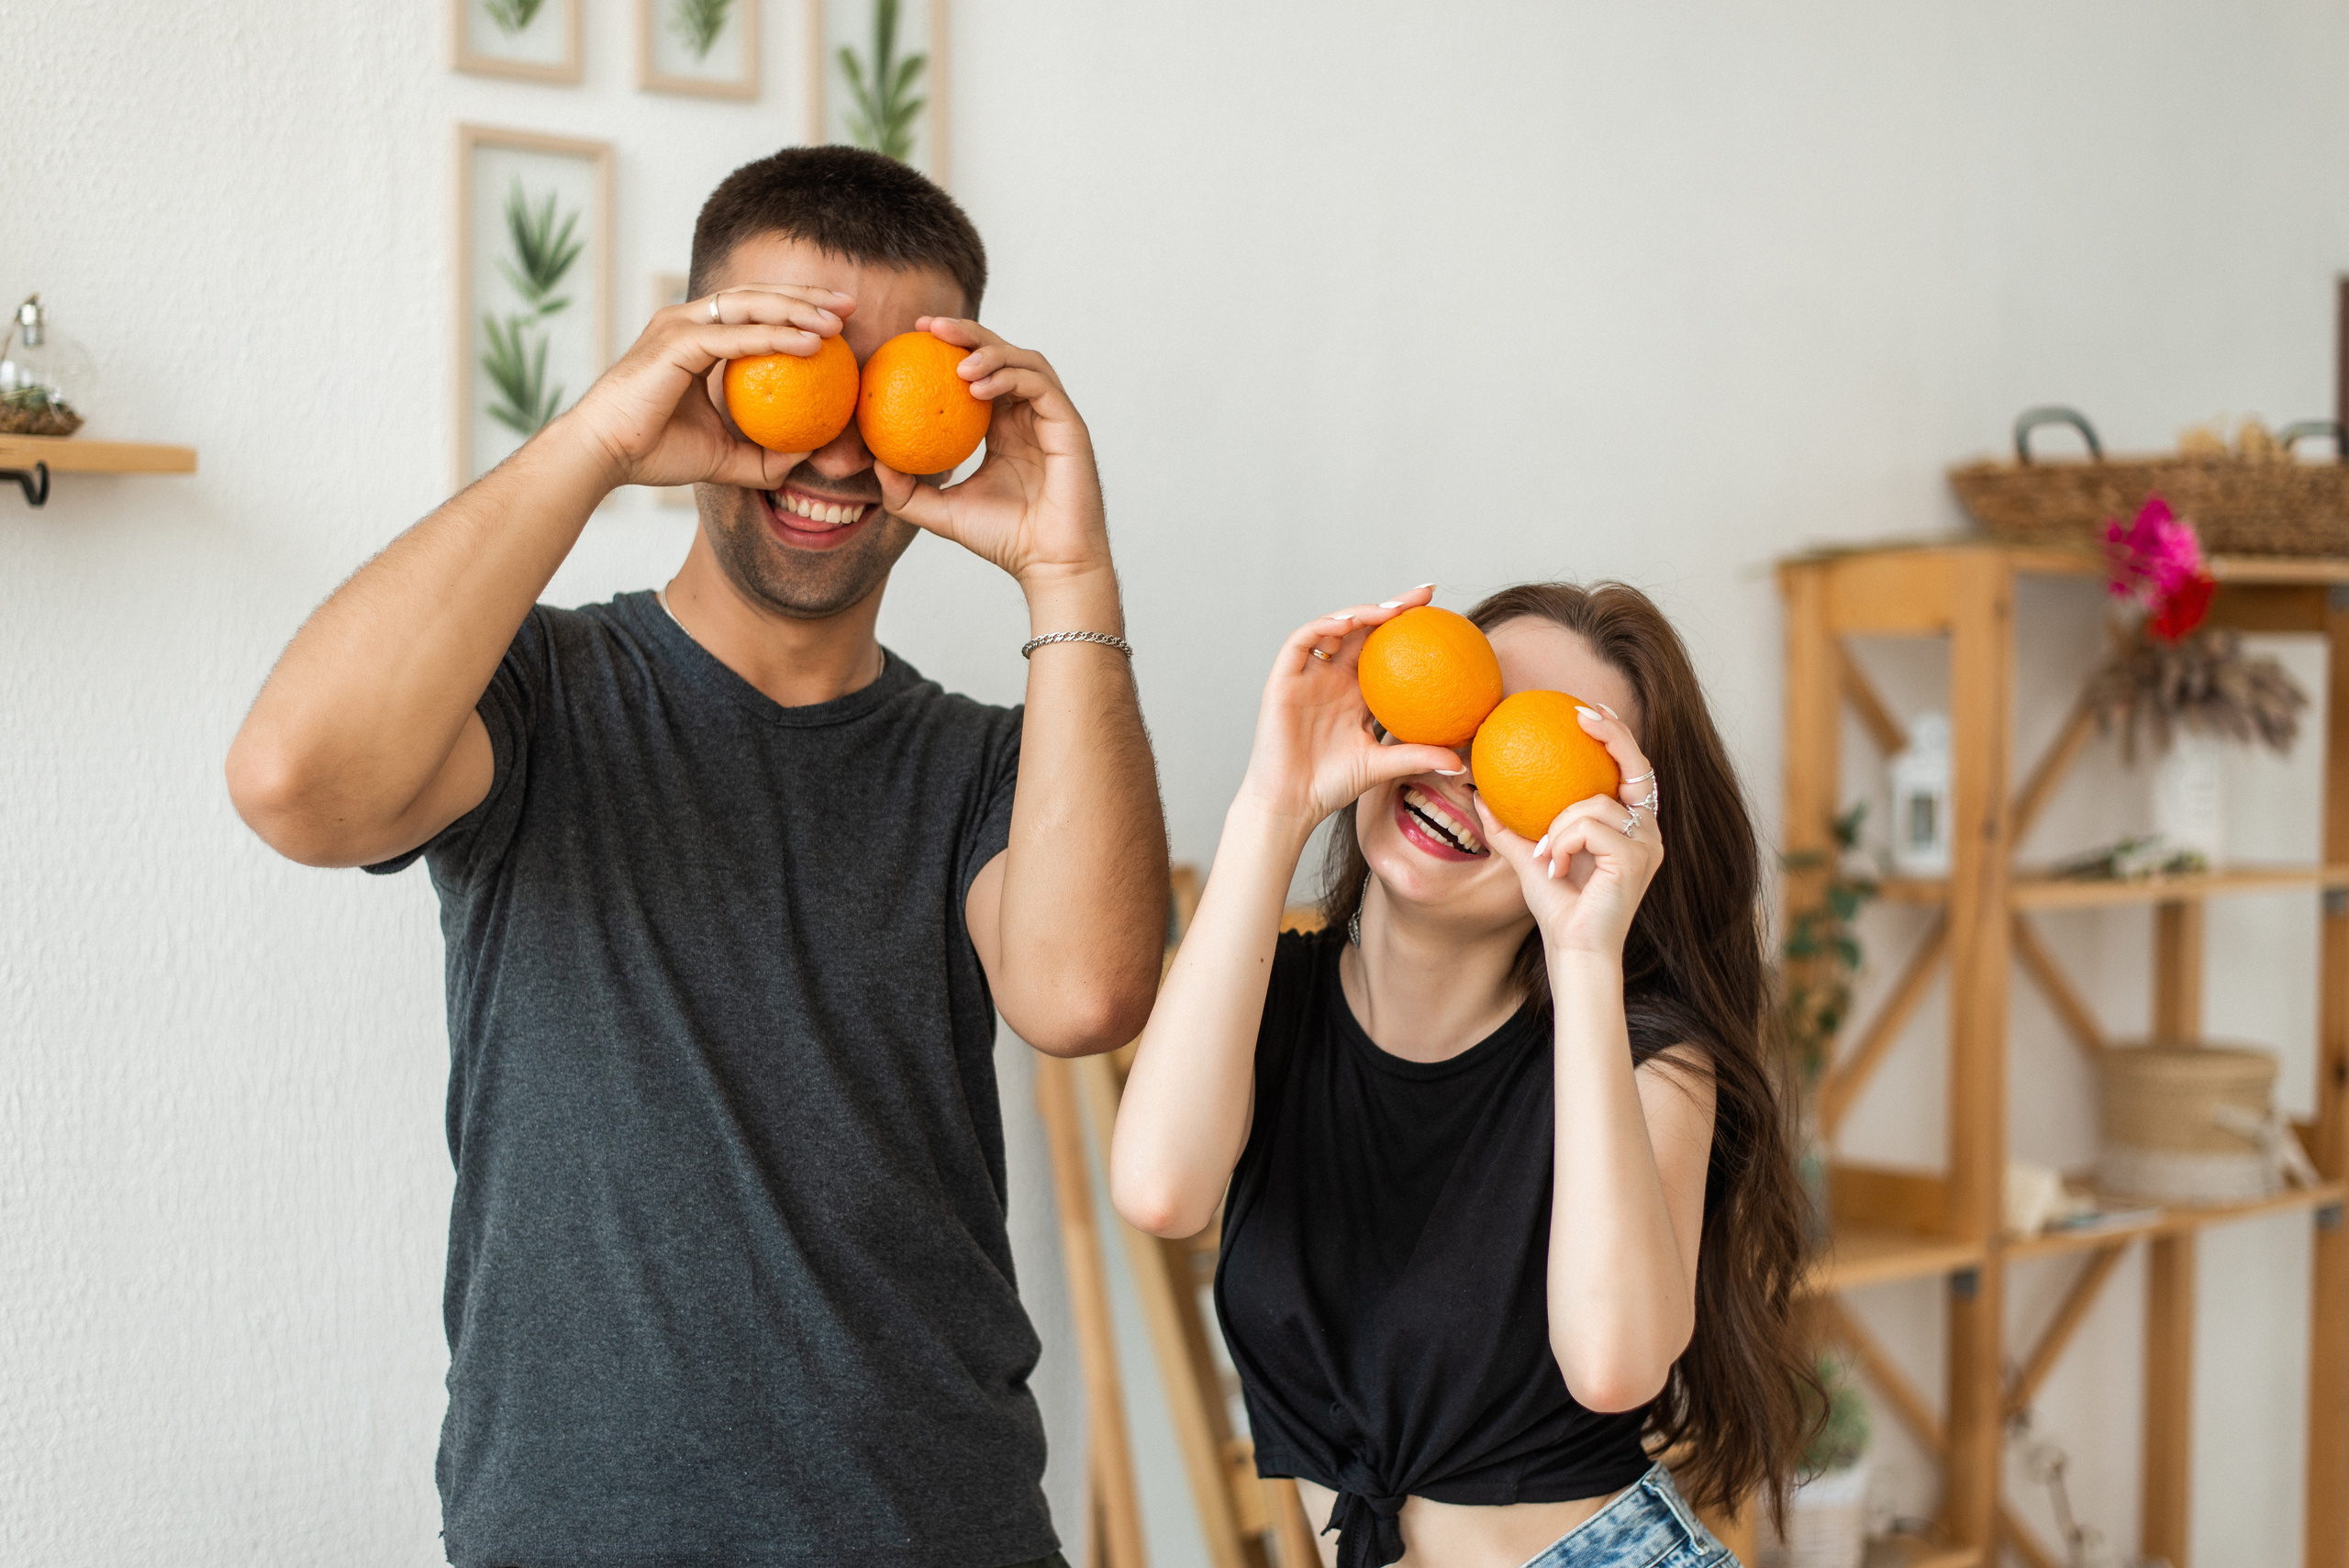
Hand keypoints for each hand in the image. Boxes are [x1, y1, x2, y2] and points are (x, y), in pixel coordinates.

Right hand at [557, 284, 857, 491]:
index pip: (755, 312)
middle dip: (807, 297)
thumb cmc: (656, 454)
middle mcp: (687, 323)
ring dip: (797, 310)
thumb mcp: (725, 457)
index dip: (798, 309)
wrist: (605, 457)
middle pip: (757, 296)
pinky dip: (775, 336)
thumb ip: (764, 455)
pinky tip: (811, 344)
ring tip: (838, 322)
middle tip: (850, 305)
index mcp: (697, 338)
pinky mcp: (674, 343)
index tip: (840, 321)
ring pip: (749, 305)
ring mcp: (678, 326)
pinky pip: (735, 335)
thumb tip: (808, 454)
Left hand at [871, 318, 1109, 587]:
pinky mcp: (1069, 425)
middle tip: (928, 327)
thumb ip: (906, 491)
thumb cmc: (1003, 539)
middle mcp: (1028, 415)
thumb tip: (872, 463)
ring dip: (989, 352)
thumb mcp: (940, 513)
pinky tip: (977, 386)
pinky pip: (1039, 384)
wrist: (1048, 563)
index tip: (912, 337)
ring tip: (955, 361)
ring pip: (1024, 360)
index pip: (977, 372)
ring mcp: (1051, 417)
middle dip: (966, 332)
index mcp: (1003, 427)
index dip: (949, 348)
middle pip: (1001, 353)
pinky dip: (1009, 377)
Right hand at [1233, 585, 1466, 837]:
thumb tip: (1462, 763)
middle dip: (1394, 606)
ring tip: (1392, 610)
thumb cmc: (1332, 786)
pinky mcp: (1283, 679)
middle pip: (1365, 630)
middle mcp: (1333, 677)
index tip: (1443, 614)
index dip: (1410, 629)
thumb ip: (1418, 757)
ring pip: (1334, 628)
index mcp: (1357, 693)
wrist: (1290, 803)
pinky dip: (1324, 627)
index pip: (1387, 651)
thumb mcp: (1383, 766)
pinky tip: (1349, 623)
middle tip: (1426, 594)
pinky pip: (1302, 642)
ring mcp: (1308, 676)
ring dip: (1362, 612)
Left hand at [1471, 703, 1661, 957]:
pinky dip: (1563, 842)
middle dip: (1611, 734)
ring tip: (1547, 855)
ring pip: (1594, 803)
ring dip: (1559, 826)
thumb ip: (1511, 826)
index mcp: (1630, 826)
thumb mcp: (1529, 857)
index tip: (1588, 711)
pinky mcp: (1636, 858)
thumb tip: (1480, 794)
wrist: (1573, 948)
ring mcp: (1646, 844)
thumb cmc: (1558, 907)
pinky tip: (1555, 866)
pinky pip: (1588, 826)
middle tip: (1579, 715)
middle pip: (1635, 766)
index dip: (1616, 735)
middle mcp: (1647, 830)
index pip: (1631, 769)